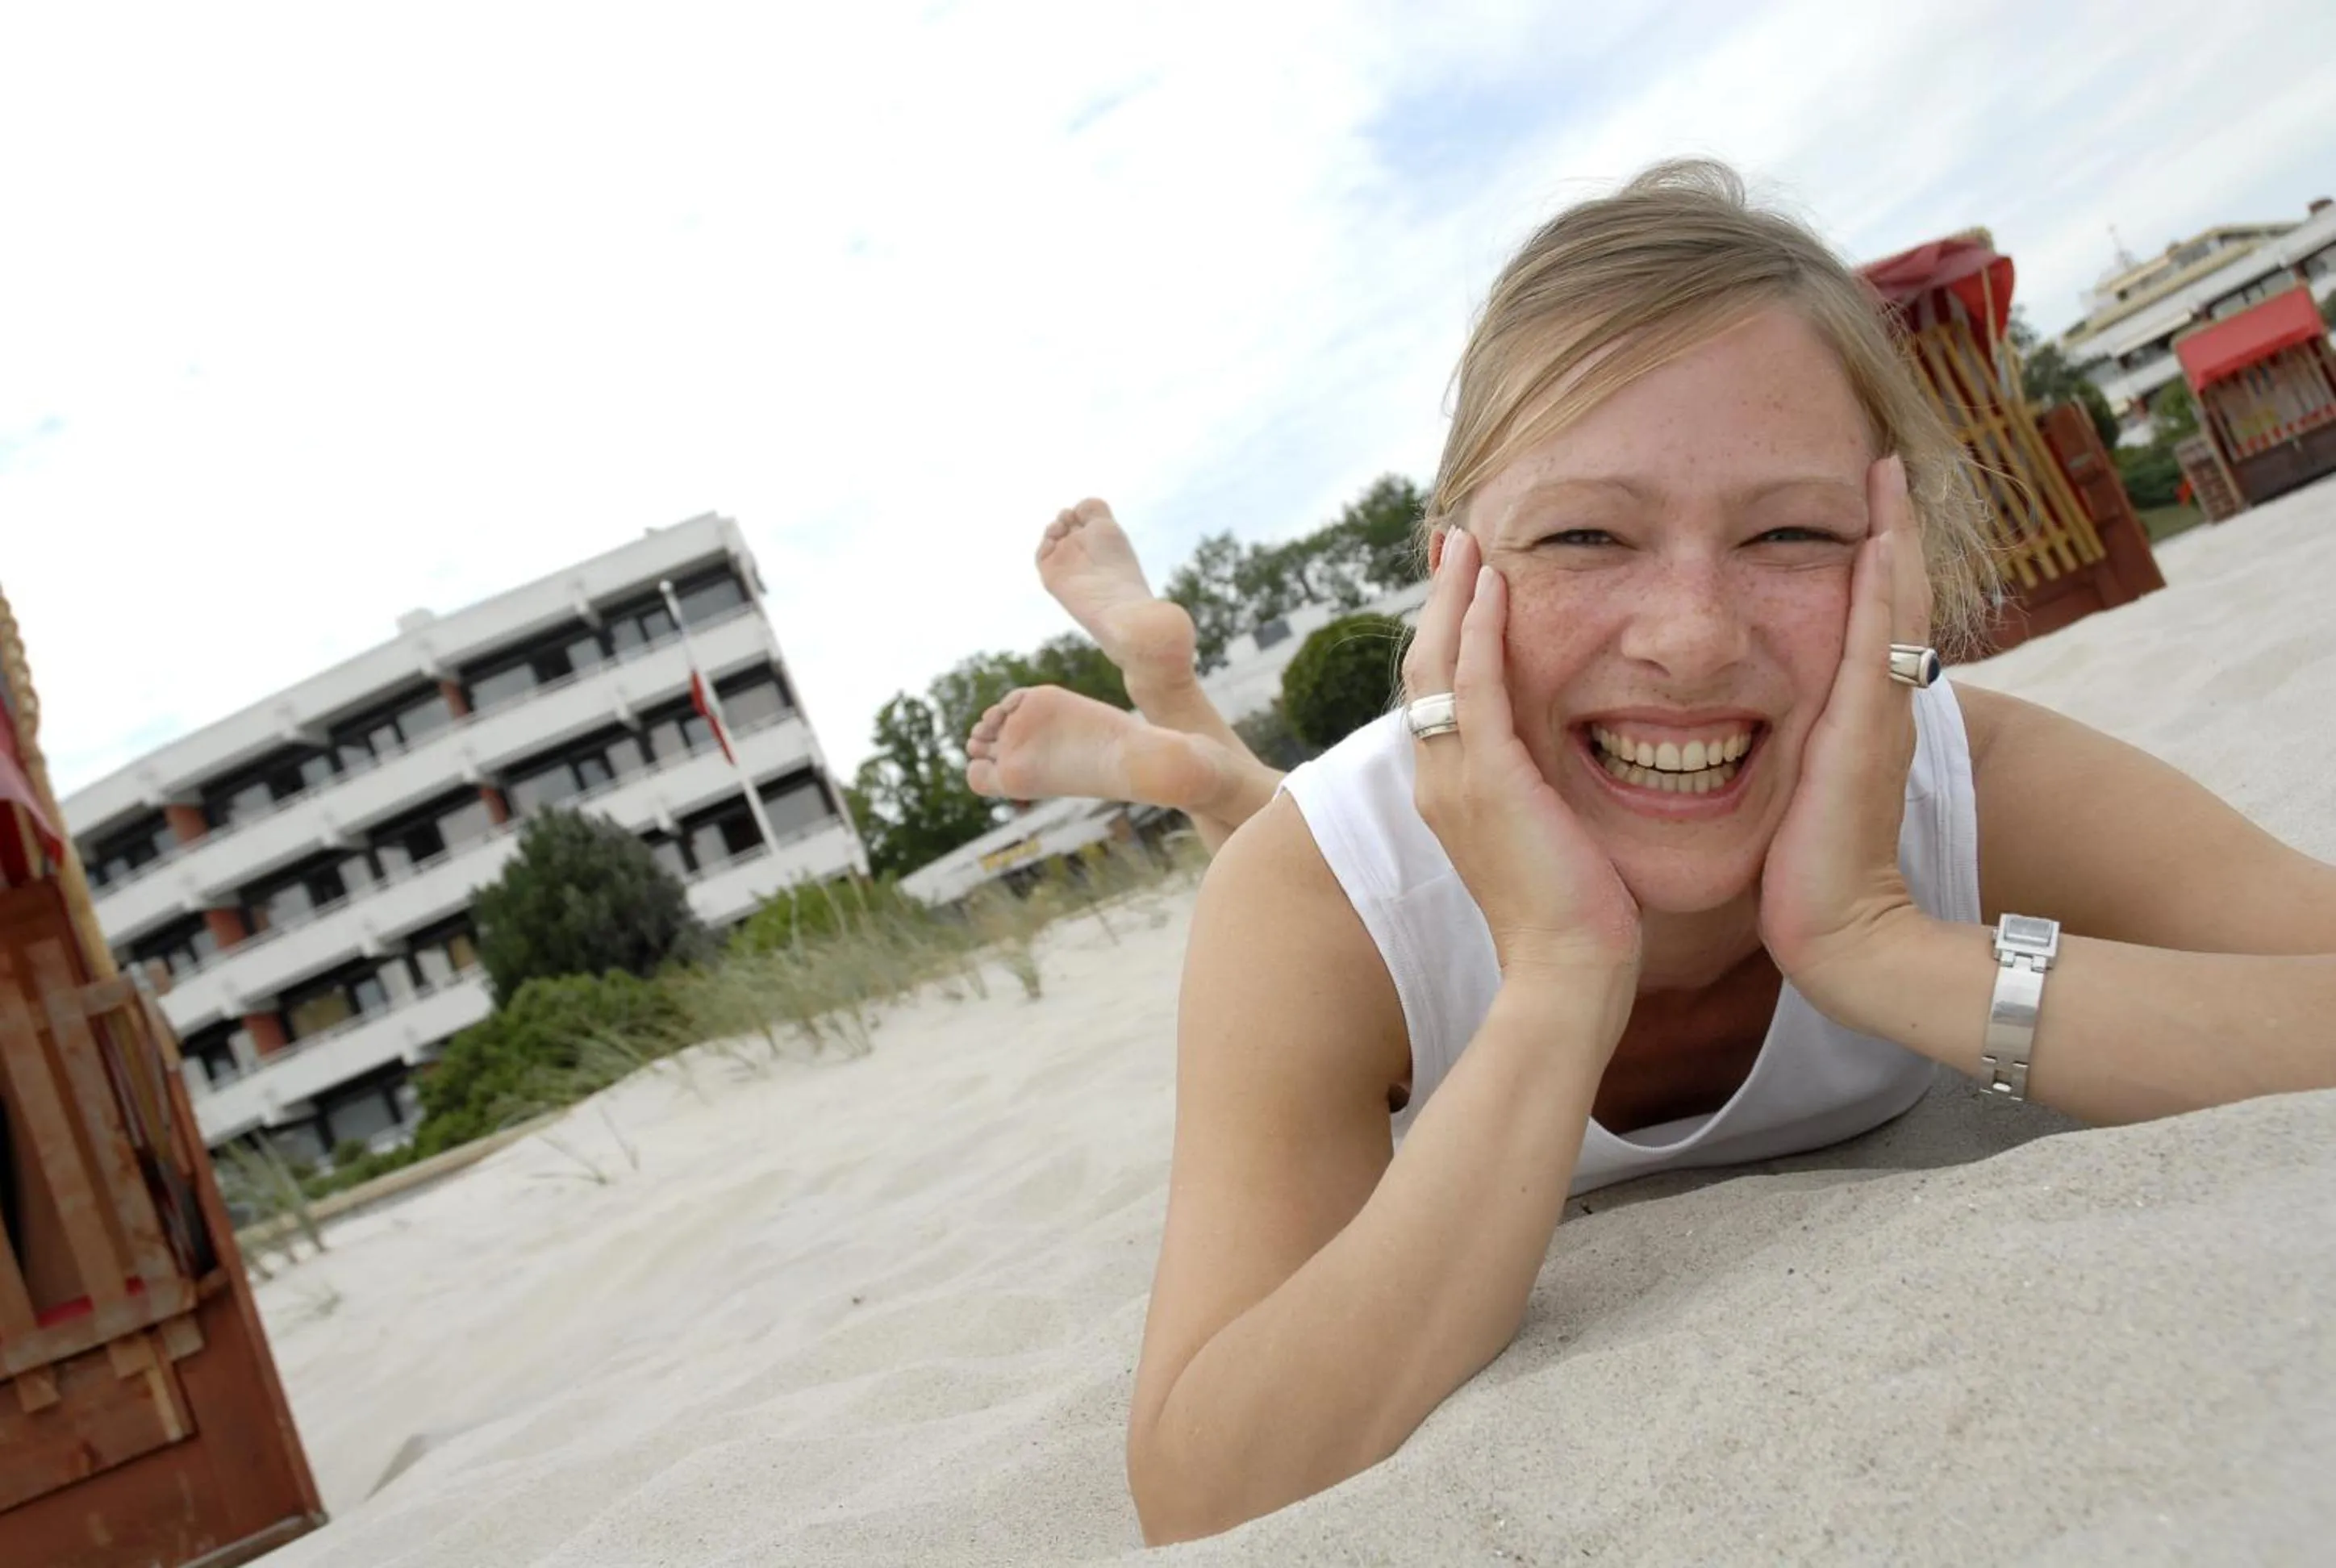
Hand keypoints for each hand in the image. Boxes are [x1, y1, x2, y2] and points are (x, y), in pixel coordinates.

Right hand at [1406, 527, 1641, 989]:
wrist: (1569, 976)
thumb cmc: (1579, 924)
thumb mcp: (1556, 843)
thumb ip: (1550, 798)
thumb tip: (1578, 772)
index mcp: (1451, 795)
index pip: (1440, 697)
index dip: (1451, 637)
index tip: (1469, 587)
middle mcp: (1437, 781)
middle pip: (1425, 668)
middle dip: (1441, 601)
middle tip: (1458, 543)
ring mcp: (1454, 780)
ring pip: (1440, 665)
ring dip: (1455, 597)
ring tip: (1469, 542)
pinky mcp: (1487, 779)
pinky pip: (1475, 684)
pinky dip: (1481, 629)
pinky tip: (1494, 585)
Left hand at [1759, 454, 1932, 997]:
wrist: (1838, 936)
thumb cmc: (1805, 879)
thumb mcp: (1796, 802)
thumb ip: (1790, 763)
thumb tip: (1750, 739)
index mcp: (1856, 722)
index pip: (1866, 625)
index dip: (1870, 568)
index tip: (1861, 509)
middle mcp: (1877, 709)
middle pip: (1893, 599)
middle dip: (1891, 532)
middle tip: (1886, 466)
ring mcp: (1879, 718)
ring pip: (1895, 608)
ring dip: (1893, 538)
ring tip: (1887, 476)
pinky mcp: (1865, 735)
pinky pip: (1877, 644)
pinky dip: (1881, 588)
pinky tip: (1876, 539)